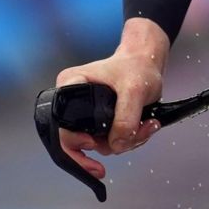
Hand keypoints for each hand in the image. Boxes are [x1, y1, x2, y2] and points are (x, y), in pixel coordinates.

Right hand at [52, 18, 168, 180]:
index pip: (61, 125)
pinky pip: (109, 142)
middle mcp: (73, 101)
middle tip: (130, 138)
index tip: (93, 143)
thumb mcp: (134, 90)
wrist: (147, 63)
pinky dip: (128, 140)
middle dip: (109, 145)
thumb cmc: (137, 67)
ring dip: (125, 142)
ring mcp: (86, 114)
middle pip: (79, 141)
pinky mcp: (99, 122)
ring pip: (99, 144)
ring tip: (145, 124)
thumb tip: (116, 144)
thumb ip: (126, 119)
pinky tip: (143, 126)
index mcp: (71, 86)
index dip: (75, 141)